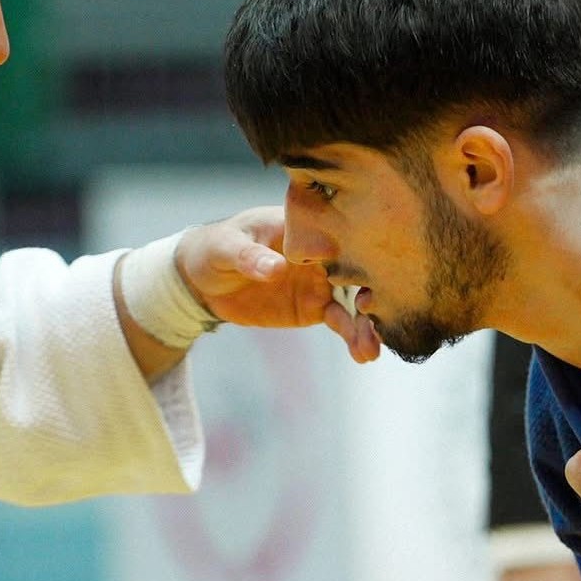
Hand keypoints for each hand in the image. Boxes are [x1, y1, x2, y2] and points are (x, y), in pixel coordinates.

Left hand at [176, 207, 380, 362]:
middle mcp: (323, 251)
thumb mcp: (226, 248)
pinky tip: (364, 354)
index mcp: (306, 226)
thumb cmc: (216, 248)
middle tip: (377, 315)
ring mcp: (322, 280)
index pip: (340, 232)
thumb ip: (250, 256)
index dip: (358, 250)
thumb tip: (277, 268)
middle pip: (357, 268)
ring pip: (355, 299)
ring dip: (368, 322)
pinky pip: (342, 321)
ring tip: (371, 348)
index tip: (365, 274)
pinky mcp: (316, 307)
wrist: (203, 279)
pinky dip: (353, 336)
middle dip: (373, 290)